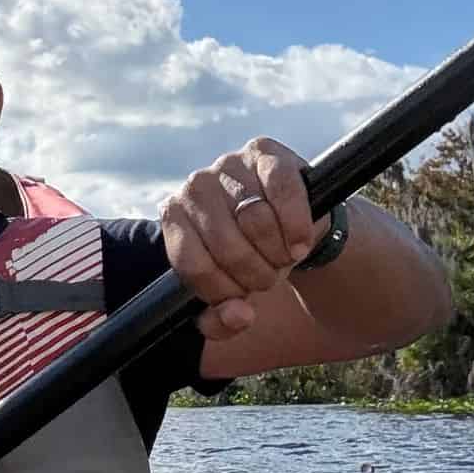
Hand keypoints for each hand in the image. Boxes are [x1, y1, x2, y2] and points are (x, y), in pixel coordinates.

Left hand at [160, 137, 325, 341]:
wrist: (289, 224)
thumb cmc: (250, 259)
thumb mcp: (231, 295)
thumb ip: (222, 320)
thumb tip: (239, 315)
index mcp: (173, 218)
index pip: (191, 264)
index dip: (221, 290)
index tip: (241, 297)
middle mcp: (194, 187)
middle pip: (226, 245)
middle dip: (254, 274)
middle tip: (268, 277)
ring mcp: (227, 165)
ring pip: (255, 220)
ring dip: (277, 252)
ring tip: (282, 257)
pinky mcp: (263, 152)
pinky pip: (283, 191)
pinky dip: (296, 225)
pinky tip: (300, 241)